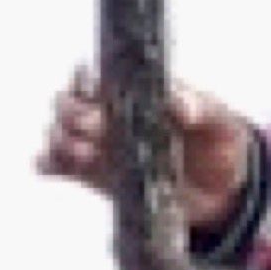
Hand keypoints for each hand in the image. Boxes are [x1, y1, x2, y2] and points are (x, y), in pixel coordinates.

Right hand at [39, 69, 257, 236]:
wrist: (220, 193)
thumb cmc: (220, 145)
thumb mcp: (221, 124)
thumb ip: (203, 109)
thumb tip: (182, 104)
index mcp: (136, 92)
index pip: (100, 75)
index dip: (89, 79)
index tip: (95, 90)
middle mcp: (110, 114)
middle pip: (70, 102)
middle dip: (74, 112)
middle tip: (92, 126)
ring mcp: (99, 145)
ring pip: (61, 132)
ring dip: (61, 139)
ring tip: (83, 153)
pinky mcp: (94, 175)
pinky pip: (60, 166)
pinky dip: (49, 163)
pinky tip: (50, 165)